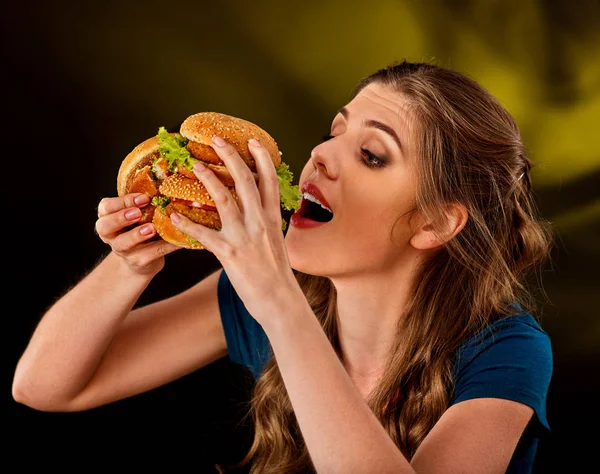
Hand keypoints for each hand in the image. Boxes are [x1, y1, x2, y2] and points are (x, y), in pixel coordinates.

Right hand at [95, 193, 179, 275]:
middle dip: (121, 217)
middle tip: (138, 212)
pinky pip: (150, 253)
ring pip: (123, 243)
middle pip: (105, 226)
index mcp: (108, 218)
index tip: (143, 198)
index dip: (122, 202)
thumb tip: (167, 183)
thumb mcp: (136, 214)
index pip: (106, 207)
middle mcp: (110, 235)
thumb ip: (142, 202)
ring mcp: (123, 250)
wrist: (142, 260)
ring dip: (137, 234)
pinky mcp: (138, 261)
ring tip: (151, 228)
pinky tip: (176, 240)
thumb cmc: (139, 228)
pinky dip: (164, 246)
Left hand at [170, 136, 300, 324]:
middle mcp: (260, 222)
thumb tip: (257, 212)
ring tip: (195, 166)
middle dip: (231, 156)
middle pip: (246, 180)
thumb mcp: (276, 243)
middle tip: (216, 140)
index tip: (252, 141)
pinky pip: (204, 234)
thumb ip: (265, 224)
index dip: (261, 158)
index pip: (270, 181)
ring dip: (208, 179)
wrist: (280, 301)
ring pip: (224, 199)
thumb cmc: (277, 275)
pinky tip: (172, 214)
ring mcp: (245, 237)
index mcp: (272, 219)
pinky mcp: (230, 253)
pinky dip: (186, 224)